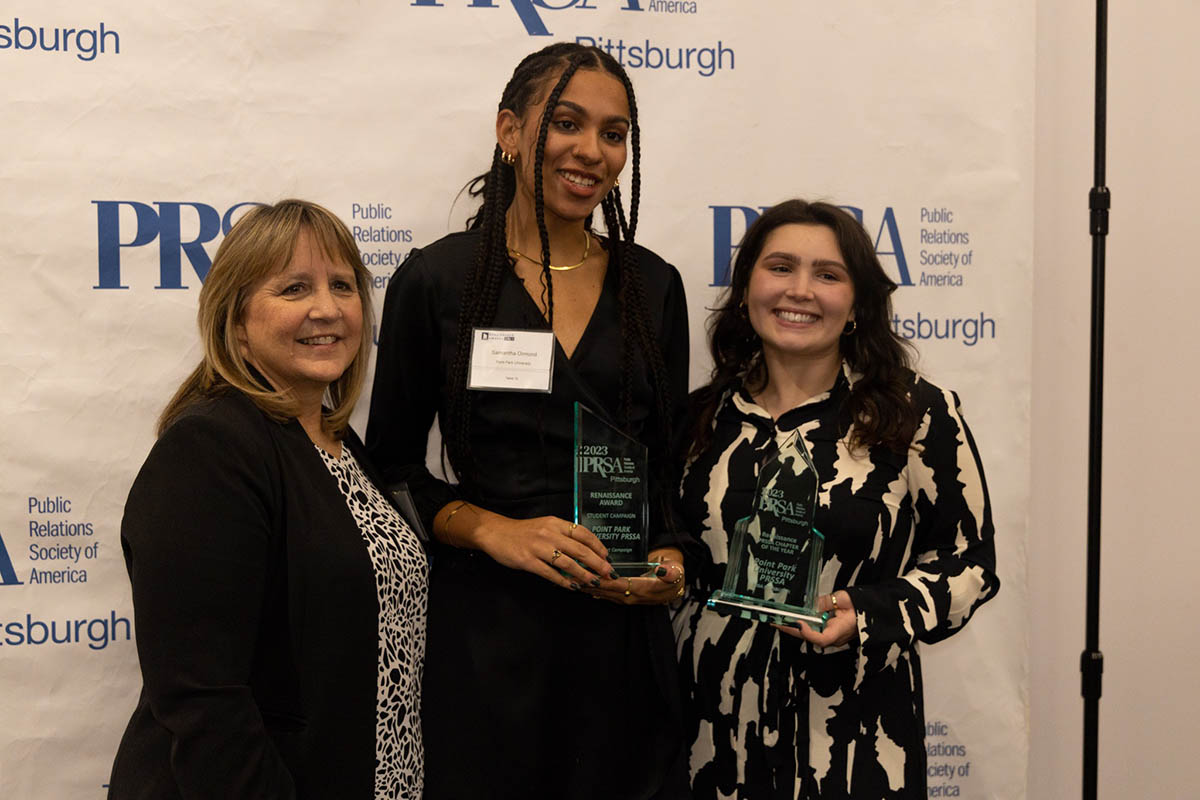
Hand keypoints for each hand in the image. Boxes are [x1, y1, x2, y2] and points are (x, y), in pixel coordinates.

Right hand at [473, 512, 616, 591]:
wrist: (495, 533)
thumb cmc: (523, 532)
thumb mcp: (545, 526)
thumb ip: (563, 535)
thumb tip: (585, 549)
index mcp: (555, 523)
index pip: (583, 533)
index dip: (597, 546)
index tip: (607, 557)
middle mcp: (549, 534)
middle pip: (579, 549)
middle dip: (597, 563)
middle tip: (608, 573)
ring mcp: (538, 547)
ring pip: (567, 563)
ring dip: (583, 574)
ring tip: (594, 582)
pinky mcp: (528, 561)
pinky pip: (550, 573)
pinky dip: (563, 581)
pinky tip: (572, 586)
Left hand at [583, 547, 684, 605]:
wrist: (676, 586)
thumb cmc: (674, 576)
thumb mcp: (676, 572)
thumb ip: (671, 572)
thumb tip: (663, 570)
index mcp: (642, 589)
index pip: (618, 585)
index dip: (604, 581)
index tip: (589, 575)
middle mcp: (632, 597)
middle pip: (607, 591)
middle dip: (590, 584)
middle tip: (574, 576)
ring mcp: (628, 598)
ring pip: (605, 593)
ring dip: (589, 588)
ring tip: (573, 580)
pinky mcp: (625, 596)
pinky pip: (607, 594)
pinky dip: (595, 589)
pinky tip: (584, 585)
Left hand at [774, 590, 858, 646]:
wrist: (873, 610)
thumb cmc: (861, 605)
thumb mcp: (843, 599)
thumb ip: (825, 602)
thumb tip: (810, 604)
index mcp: (840, 630)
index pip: (821, 638)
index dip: (807, 632)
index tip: (798, 622)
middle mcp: (834, 637)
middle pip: (809, 637)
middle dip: (791, 629)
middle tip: (776, 621)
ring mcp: (831, 636)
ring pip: (809, 634)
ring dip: (794, 627)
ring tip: (779, 619)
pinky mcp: (829, 632)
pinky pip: (813, 630)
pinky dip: (802, 624)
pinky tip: (791, 619)